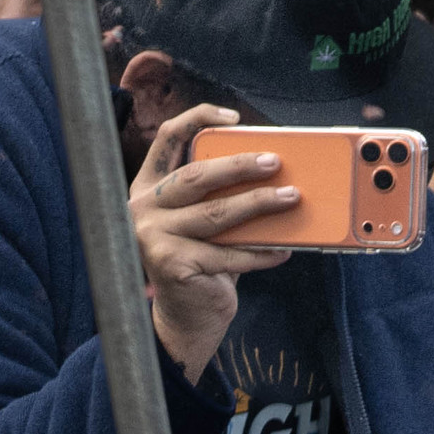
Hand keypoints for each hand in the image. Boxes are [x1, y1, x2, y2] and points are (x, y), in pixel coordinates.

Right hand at [130, 103, 288, 380]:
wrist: (188, 316)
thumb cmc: (202, 260)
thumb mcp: (204, 221)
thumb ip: (218, 196)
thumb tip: (271, 171)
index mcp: (148, 188)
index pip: (167, 139)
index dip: (197, 119)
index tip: (233, 117)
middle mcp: (142, 208)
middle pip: (195, 176)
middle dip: (239, 166)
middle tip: (275, 162)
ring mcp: (152, 237)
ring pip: (215, 214)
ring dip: (258, 204)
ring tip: (291, 197)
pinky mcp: (171, 264)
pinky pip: (227, 254)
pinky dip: (259, 252)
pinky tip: (283, 250)